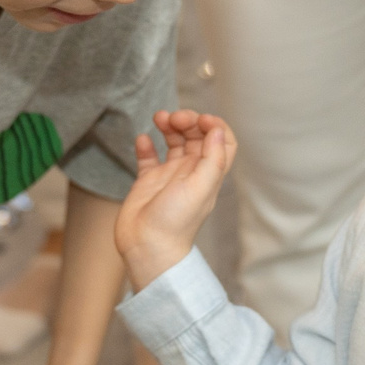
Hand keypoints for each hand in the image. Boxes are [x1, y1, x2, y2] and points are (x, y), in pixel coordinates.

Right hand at [116, 109, 235, 290]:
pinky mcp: (148, 182)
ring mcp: (169, 176)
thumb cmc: (176, 222)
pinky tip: (142, 139)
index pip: (222, 142)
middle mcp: (191, 172)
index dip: (215, 125)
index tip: (200, 119)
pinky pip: (148, 157)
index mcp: (209, 174)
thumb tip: (217, 129)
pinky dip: (146, 144)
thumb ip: (212, 159)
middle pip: (197, 136)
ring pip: (174, 142)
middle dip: (188, 121)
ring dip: (169, 126)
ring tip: (158, 118)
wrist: (147, 247)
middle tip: (174, 118)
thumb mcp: (200, 188)